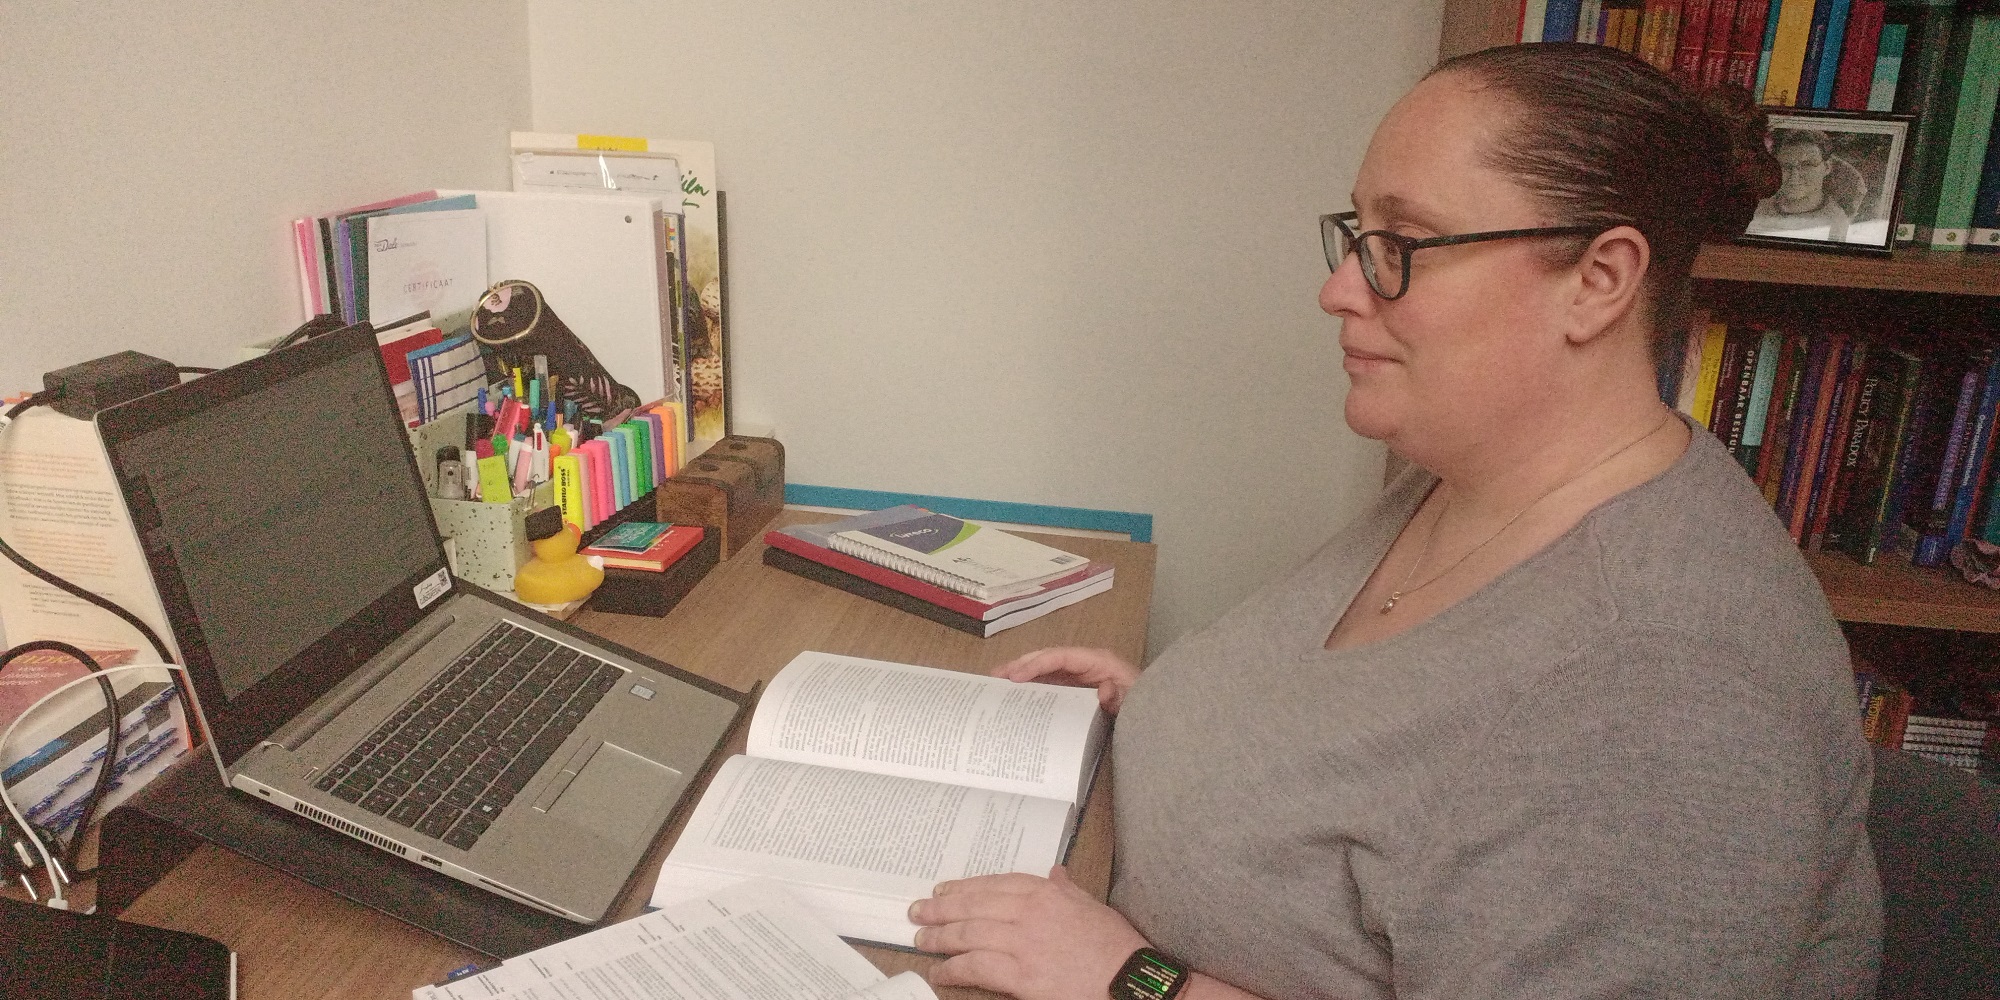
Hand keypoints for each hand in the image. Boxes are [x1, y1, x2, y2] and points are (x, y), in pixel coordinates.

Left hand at [911, 866, 1147, 999]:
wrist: (1128, 980)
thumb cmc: (1114, 946)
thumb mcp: (1092, 905)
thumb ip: (1067, 889)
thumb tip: (1056, 873)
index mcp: (1045, 894)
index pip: (994, 884)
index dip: (964, 887)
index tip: (944, 891)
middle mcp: (1028, 913)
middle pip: (973, 906)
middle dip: (940, 909)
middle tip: (918, 911)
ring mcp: (1022, 944)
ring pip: (967, 935)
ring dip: (940, 937)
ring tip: (922, 939)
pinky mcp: (1020, 976)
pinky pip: (976, 967)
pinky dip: (953, 969)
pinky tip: (940, 972)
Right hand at [992, 647, 1139, 713]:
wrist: (1155, 711)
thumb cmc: (1144, 703)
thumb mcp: (1135, 701)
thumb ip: (1120, 697)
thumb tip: (1103, 688)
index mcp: (1099, 661)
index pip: (1061, 656)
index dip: (1037, 663)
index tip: (1016, 676)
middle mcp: (1086, 663)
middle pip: (1048, 657)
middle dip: (1022, 664)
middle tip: (996, 676)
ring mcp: (1080, 674)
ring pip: (1046, 668)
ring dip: (1023, 673)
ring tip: (998, 683)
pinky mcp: (1077, 687)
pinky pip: (1051, 682)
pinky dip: (1032, 686)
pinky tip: (1017, 695)